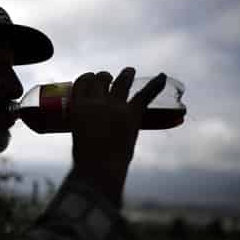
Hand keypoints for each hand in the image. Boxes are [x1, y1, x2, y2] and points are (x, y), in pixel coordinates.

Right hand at [70, 67, 165, 205]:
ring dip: (126, 74)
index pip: (82, 81)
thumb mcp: (77, 132)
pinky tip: (163, 76)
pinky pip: (145, 94)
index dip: (88, 78)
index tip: (91, 79)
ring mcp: (116, 105)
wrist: (100, 168)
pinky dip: (156, 84)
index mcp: (78, 105)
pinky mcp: (133, 113)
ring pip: (121, 81)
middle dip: (104, 77)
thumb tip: (92, 119)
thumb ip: (84, 120)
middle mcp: (97, 100)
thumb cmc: (85, 157)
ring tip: (129, 71)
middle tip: (108, 79)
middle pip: (101, 79)